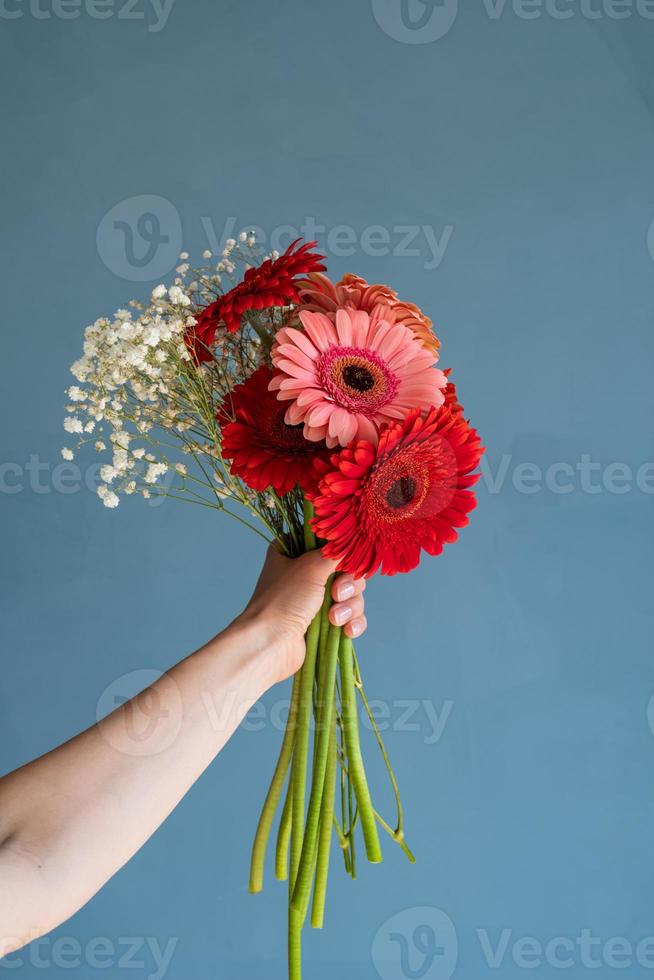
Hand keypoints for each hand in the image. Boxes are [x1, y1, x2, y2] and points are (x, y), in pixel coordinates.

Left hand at [240, 546, 367, 682]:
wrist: (270, 644)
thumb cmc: (284, 600)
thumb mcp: (311, 566)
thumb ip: (336, 552)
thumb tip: (353, 543)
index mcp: (294, 553)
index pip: (328, 545)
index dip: (341, 553)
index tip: (345, 562)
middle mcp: (305, 574)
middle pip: (345, 571)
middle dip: (348, 585)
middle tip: (336, 594)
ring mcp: (314, 600)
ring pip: (351, 595)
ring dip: (349, 606)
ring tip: (334, 618)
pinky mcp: (324, 623)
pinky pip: (350, 617)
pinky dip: (352, 622)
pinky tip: (347, 630)